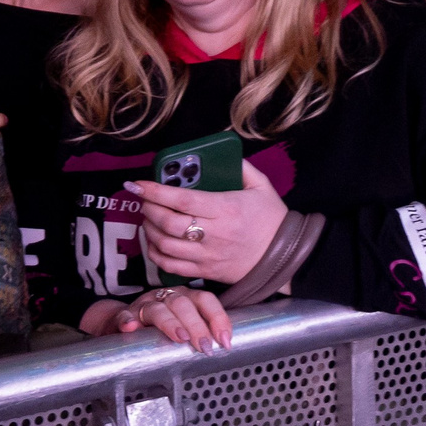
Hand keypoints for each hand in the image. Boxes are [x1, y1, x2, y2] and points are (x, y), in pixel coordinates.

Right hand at [82, 287, 233, 353]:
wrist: (126, 322)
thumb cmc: (162, 325)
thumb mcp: (185, 324)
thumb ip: (203, 331)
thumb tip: (227, 345)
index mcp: (186, 298)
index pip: (205, 300)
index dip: (218, 318)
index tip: (225, 340)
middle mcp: (167, 297)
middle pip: (183, 304)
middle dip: (196, 326)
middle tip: (204, 347)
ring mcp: (145, 305)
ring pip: (158, 309)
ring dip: (170, 323)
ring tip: (179, 338)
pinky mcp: (126, 315)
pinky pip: (125, 316)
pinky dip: (128, 320)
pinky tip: (131, 327)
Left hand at [122, 161, 290, 285]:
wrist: (287, 260)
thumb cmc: (273, 221)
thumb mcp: (262, 187)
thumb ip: (242, 168)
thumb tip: (223, 152)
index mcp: (226, 209)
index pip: (182, 200)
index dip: (156, 191)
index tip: (138, 184)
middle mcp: (214, 234)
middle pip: (169, 223)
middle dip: (148, 209)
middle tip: (142, 199)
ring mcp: (208, 256)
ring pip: (166, 246)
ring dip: (149, 230)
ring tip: (146, 218)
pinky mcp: (206, 272)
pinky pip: (172, 267)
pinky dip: (156, 255)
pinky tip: (153, 242)